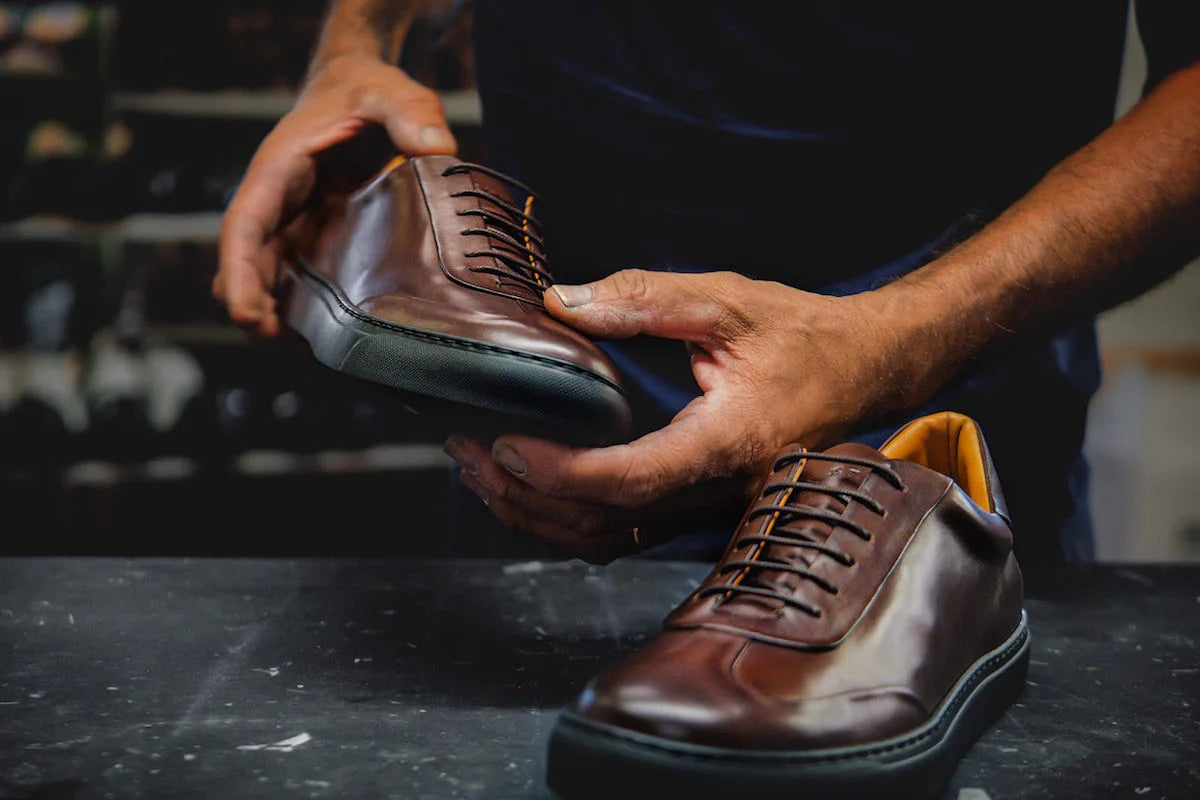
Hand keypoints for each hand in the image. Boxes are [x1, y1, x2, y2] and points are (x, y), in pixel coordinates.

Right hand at [213, 53, 456, 336]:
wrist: (362, 90)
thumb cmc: (367, 90)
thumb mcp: (391, 92)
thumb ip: (411, 113)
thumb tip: (438, 147)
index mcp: (279, 171)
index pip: (244, 227)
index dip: (240, 273)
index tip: (244, 313)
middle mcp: (277, 203)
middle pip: (248, 265)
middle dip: (254, 307)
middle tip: (284, 343)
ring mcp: (295, 225)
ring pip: (270, 280)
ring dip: (280, 314)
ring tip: (312, 349)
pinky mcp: (316, 238)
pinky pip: (300, 279)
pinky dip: (307, 307)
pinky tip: (335, 334)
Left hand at [444, 269, 913, 563]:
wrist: (867, 370)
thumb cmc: (806, 335)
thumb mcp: (727, 300)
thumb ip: (643, 299)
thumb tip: (561, 302)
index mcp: (728, 442)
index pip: (630, 480)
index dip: (559, 472)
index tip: (505, 443)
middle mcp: (720, 493)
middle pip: (604, 524)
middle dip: (526, 496)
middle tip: (469, 452)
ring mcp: (714, 512)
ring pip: (611, 542)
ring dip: (539, 516)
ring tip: (483, 473)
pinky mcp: (705, 512)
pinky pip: (628, 536)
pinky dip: (571, 520)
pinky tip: (534, 490)